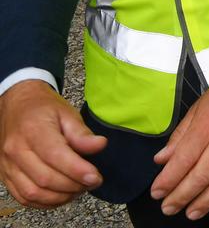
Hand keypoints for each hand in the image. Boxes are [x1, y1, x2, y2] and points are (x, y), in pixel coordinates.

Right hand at [0, 80, 105, 207]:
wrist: (17, 106)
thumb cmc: (43, 109)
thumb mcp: (67, 113)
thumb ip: (82, 133)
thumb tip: (100, 145)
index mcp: (33, 130)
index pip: (55, 156)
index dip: (77, 170)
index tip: (95, 177)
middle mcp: (16, 150)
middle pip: (45, 178)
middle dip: (73, 185)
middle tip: (93, 182)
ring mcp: (8, 165)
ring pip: (33, 192)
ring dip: (61, 197)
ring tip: (80, 188)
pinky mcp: (6, 176)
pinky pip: (24, 197)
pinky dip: (45, 202)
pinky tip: (63, 195)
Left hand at [150, 61, 208, 219]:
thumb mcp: (199, 107)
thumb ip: (180, 135)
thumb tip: (162, 159)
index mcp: (207, 125)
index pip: (183, 159)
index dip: (167, 180)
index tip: (157, 192)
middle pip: (201, 176)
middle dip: (181, 196)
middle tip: (168, 208)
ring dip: (205, 202)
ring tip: (191, 213)